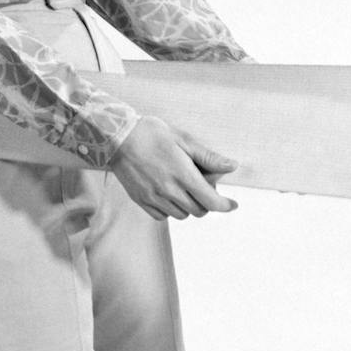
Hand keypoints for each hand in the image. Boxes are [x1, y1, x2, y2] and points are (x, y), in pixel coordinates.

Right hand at [109, 116, 237, 220]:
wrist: (117, 137)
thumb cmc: (152, 134)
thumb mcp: (184, 140)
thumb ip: (208, 157)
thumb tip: (232, 166)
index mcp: (183, 175)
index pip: (211, 201)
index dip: (225, 205)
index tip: (232, 204)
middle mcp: (169, 190)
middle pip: (198, 210)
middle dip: (206, 202)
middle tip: (202, 186)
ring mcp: (154, 198)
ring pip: (181, 215)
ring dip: (188, 206)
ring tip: (184, 188)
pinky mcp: (141, 201)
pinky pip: (162, 216)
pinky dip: (170, 209)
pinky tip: (169, 194)